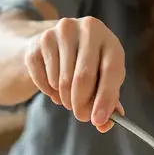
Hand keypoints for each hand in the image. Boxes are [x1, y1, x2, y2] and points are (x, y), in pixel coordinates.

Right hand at [23, 17, 125, 131]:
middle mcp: (89, 30)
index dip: (105, 99)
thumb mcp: (104, 79)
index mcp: (110, 40)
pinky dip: (49, 91)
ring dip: (65, 99)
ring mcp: (63, 31)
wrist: (60, 43)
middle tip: (81, 116)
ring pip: (61, 81)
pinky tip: (55, 85)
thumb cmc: (90, 66)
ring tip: (68, 95)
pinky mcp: (42, 39)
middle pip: (83, 78)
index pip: (111, 72)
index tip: (98, 121)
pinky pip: (43, 78)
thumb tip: (105, 124)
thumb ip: (109, 102)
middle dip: (81, 105)